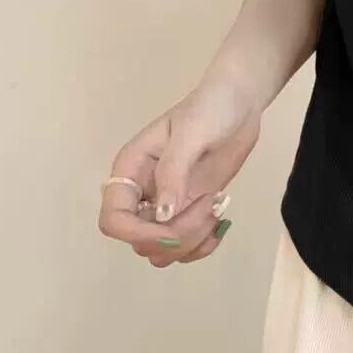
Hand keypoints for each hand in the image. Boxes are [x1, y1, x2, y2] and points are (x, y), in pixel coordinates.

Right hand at [97, 76, 261, 265]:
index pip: (113, 219)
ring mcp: (166, 205)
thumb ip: (174, 173)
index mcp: (131, 170)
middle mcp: (142, 193)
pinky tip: (220, 224)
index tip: (173, 231)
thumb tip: (162, 216)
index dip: (137, 235)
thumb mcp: (190, 134)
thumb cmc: (211, 109)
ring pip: (162, 250)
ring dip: (192, 243)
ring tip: (216, 211)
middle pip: (141, 241)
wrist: (240, 103)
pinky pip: (185, 247)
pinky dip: (203, 245)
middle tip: (209, 207)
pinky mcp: (189, 211)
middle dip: (177, 236)